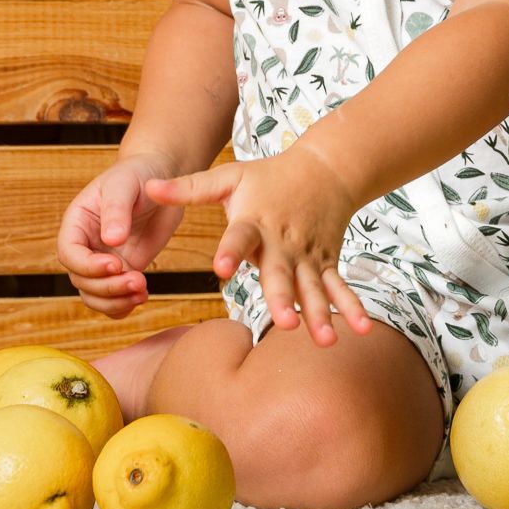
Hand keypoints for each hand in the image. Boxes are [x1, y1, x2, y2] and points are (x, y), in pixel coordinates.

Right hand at [56, 151, 183, 317]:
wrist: (160, 178)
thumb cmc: (137, 175)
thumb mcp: (125, 185)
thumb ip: (116, 211)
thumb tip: (110, 240)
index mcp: (77, 223)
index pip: (69, 253)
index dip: (88, 265)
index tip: (116, 264)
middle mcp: (86, 245)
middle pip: (81, 280)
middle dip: (107, 287)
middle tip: (137, 280)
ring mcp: (103, 260)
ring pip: (95, 295)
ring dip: (116, 301)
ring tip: (142, 292)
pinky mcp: (123, 270)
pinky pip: (114, 300)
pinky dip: (124, 306)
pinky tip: (141, 296)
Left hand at [146, 140, 372, 347]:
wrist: (326, 168)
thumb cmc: (269, 176)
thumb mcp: (228, 177)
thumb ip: (188, 189)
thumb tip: (147, 189)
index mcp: (255, 221)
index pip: (240, 237)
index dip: (231, 251)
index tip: (221, 268)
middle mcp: (283, 242)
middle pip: (281, 272)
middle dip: (283, 298)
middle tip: (283, 323)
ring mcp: (308, 255)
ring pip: (314, 287)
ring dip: (320, 312)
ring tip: (325, 340)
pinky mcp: (327, 262)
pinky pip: (339, 287)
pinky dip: (352, 307)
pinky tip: (361, 331)